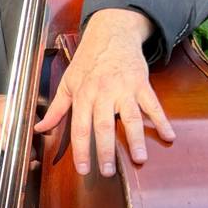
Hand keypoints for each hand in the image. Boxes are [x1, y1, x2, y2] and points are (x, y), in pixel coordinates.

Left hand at [33, 8, 173, 175]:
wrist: (111, 35)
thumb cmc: (87, 61)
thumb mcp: (67, 83)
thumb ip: (56, 109)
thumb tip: (39, 128)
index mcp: (83, 95)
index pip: (80, 128)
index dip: (81, 150)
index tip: (83, 169)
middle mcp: (103, 93)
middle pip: (104, 126)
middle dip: (105, 150)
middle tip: (108, 172)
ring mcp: (124, 89)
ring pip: (130, 117)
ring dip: (136, 139)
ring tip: (139, 159)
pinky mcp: (141, 84)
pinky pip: (153, 105)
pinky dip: (161, 120)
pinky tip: (168, 136)